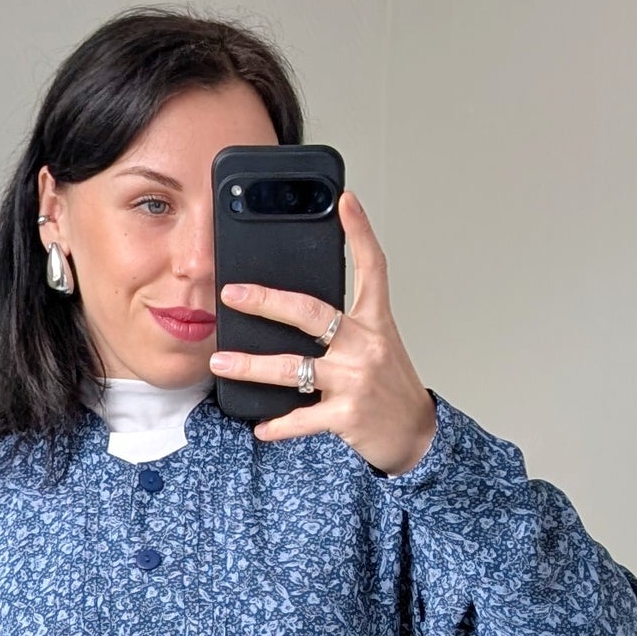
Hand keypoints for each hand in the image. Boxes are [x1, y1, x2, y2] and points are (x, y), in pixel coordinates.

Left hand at [208, 191, 437, 473]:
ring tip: (221, 362)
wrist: (415, 434)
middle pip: (310, 312)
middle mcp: (366, 345)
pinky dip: (278, 424)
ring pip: (293, 367)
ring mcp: (355, 379)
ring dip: (251, 365)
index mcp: (375, 322)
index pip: (372, 267)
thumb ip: (345, 325)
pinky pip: (302, 417)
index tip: (345, 200)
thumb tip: (295, 310)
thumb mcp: (378, 344)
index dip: (361, 231)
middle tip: (231, 293)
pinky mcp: (346, 414)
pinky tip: (260, 426)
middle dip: (265, 301)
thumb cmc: (390, 386)